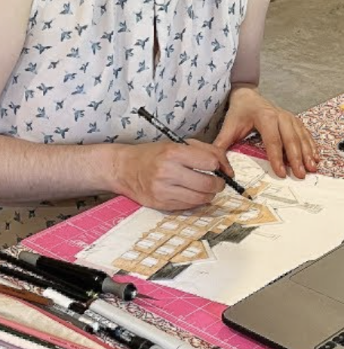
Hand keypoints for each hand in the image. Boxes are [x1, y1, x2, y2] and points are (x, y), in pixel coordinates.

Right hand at [113, 139, 233, 210]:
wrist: (125, 168)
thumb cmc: (152, 154)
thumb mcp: (175, 144)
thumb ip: (203, 151)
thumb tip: (225, 166)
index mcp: (173, 153)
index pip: (210, 162)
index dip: (219, 165)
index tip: (218, 166)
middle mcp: (168, 172)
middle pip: (208, 184)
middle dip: (218, 183)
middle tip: (217, 180)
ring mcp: (164, 190)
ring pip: (201, 198)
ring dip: (209, 194)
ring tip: (204, 187)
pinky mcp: (162, 204)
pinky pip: (189, 206)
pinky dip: (196, 201)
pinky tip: (191, 193)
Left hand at [214, 86, 319, 178]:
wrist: (247, 95)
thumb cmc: (239, 112)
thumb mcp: (228, 126)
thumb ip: (221, 145)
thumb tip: (220, 166)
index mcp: (264, 116)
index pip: (272, 139)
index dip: (277, 157)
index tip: (281, 173)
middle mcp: (280, 115)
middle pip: (290, 139)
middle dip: (296, 158)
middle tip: (300, 175)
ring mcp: (288, 117)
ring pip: (300, 136)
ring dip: (307, 153)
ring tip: (311, 168)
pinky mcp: (293, 120)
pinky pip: (305, 133)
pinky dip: (311, 145)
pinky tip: (315, 157)